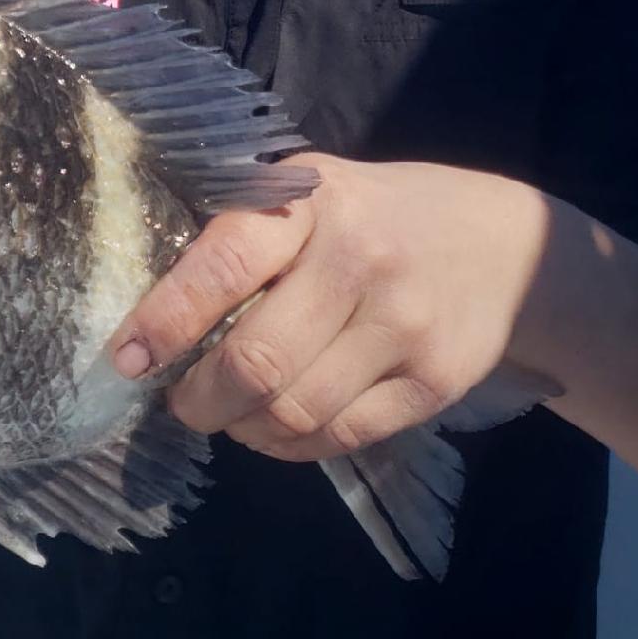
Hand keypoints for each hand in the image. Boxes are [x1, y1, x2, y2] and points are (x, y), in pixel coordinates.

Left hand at [109, 154, 546, 459]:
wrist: (511, 246)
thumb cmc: (378, 216)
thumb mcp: (316, 192)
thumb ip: (249, 234)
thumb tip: (155, 314)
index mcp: (313, 202)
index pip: (223, 265)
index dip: (166, 320)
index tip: (126, 360)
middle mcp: (360, 260)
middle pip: (256, 361)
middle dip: (200, 398)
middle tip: (181, 403)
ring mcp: (404, 325)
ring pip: (294, 410)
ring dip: (243, 428)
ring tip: (231, 416)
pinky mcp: (436, 382)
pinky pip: (342, 437)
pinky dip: (292, 446)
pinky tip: (279, 429)